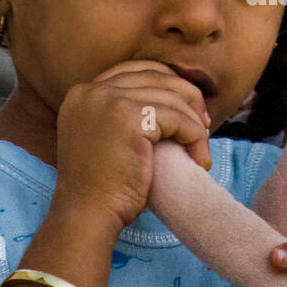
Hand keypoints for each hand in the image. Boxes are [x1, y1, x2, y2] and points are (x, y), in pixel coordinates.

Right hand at [55, 60, 211, 228]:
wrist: (88, 215)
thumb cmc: (103, 187)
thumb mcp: (105, 137)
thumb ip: (124, 112)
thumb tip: (173, 96)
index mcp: (83, 93)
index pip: (136, 70)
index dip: (168, 84)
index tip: (187, 108)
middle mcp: (91, 90)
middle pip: (156, 76)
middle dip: (187, 98)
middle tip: (204, 123)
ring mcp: (108, 100)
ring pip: (171, 97)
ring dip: (194, 122)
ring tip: (200, 148)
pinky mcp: (129, 117)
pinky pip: (177, 117)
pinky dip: (194, 136)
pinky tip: (197, 157)